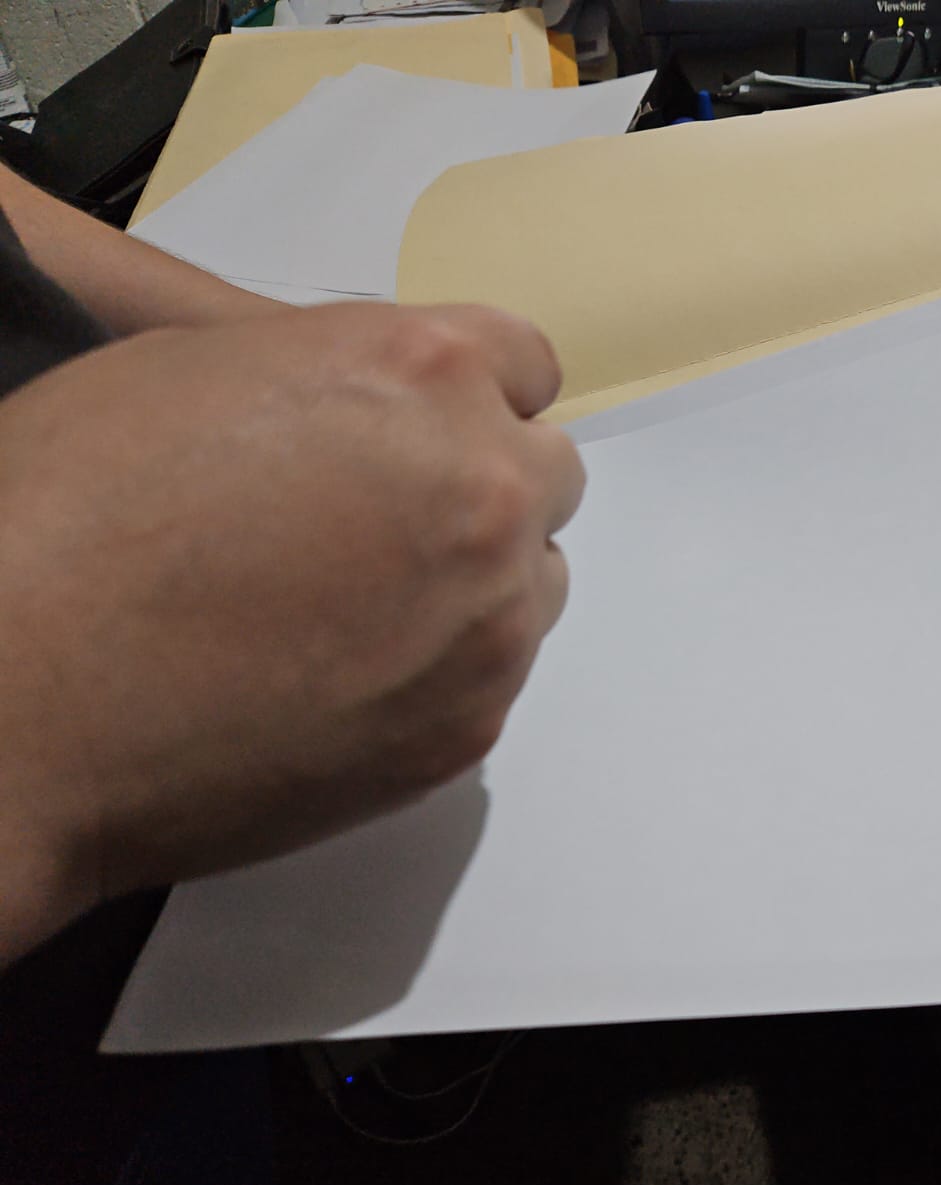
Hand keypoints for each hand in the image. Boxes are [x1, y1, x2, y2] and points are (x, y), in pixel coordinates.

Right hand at [0, 304, 582, 958]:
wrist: (22, 696)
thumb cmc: (68, 526)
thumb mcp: (195, 366)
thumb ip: (340, 369)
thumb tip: (392, 399)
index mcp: (423, 371)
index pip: (525, 363)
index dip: (471, 394)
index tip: (436, 427)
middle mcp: (483, 486)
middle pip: (546, 470)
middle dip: (482, 482)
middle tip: (389, 520)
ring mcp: (489, 616)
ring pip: (536, 579)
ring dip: (477, 580)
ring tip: (361, 604)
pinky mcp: (470, 723)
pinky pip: (496, 674)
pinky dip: (445, 668)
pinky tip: (346, 672)